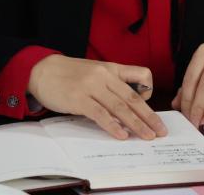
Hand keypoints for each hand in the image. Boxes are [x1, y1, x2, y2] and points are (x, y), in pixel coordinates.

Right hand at [28, 54, 166, 139]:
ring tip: (147, 136)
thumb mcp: (95, 72)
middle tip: (161, 131)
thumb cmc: (70, 74)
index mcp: (111, 68)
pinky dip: (112, 126)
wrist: (42, 70)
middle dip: (149, 116)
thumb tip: (126, 109)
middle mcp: (105, 76)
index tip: (151, 107)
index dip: (149, 91)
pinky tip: (121, 135)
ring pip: (120, 107)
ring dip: (136, 124)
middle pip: (133, 97)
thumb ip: (111, 85)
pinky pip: (100, 114)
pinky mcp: (78, 99)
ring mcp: (91, 87)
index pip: (141, 75)